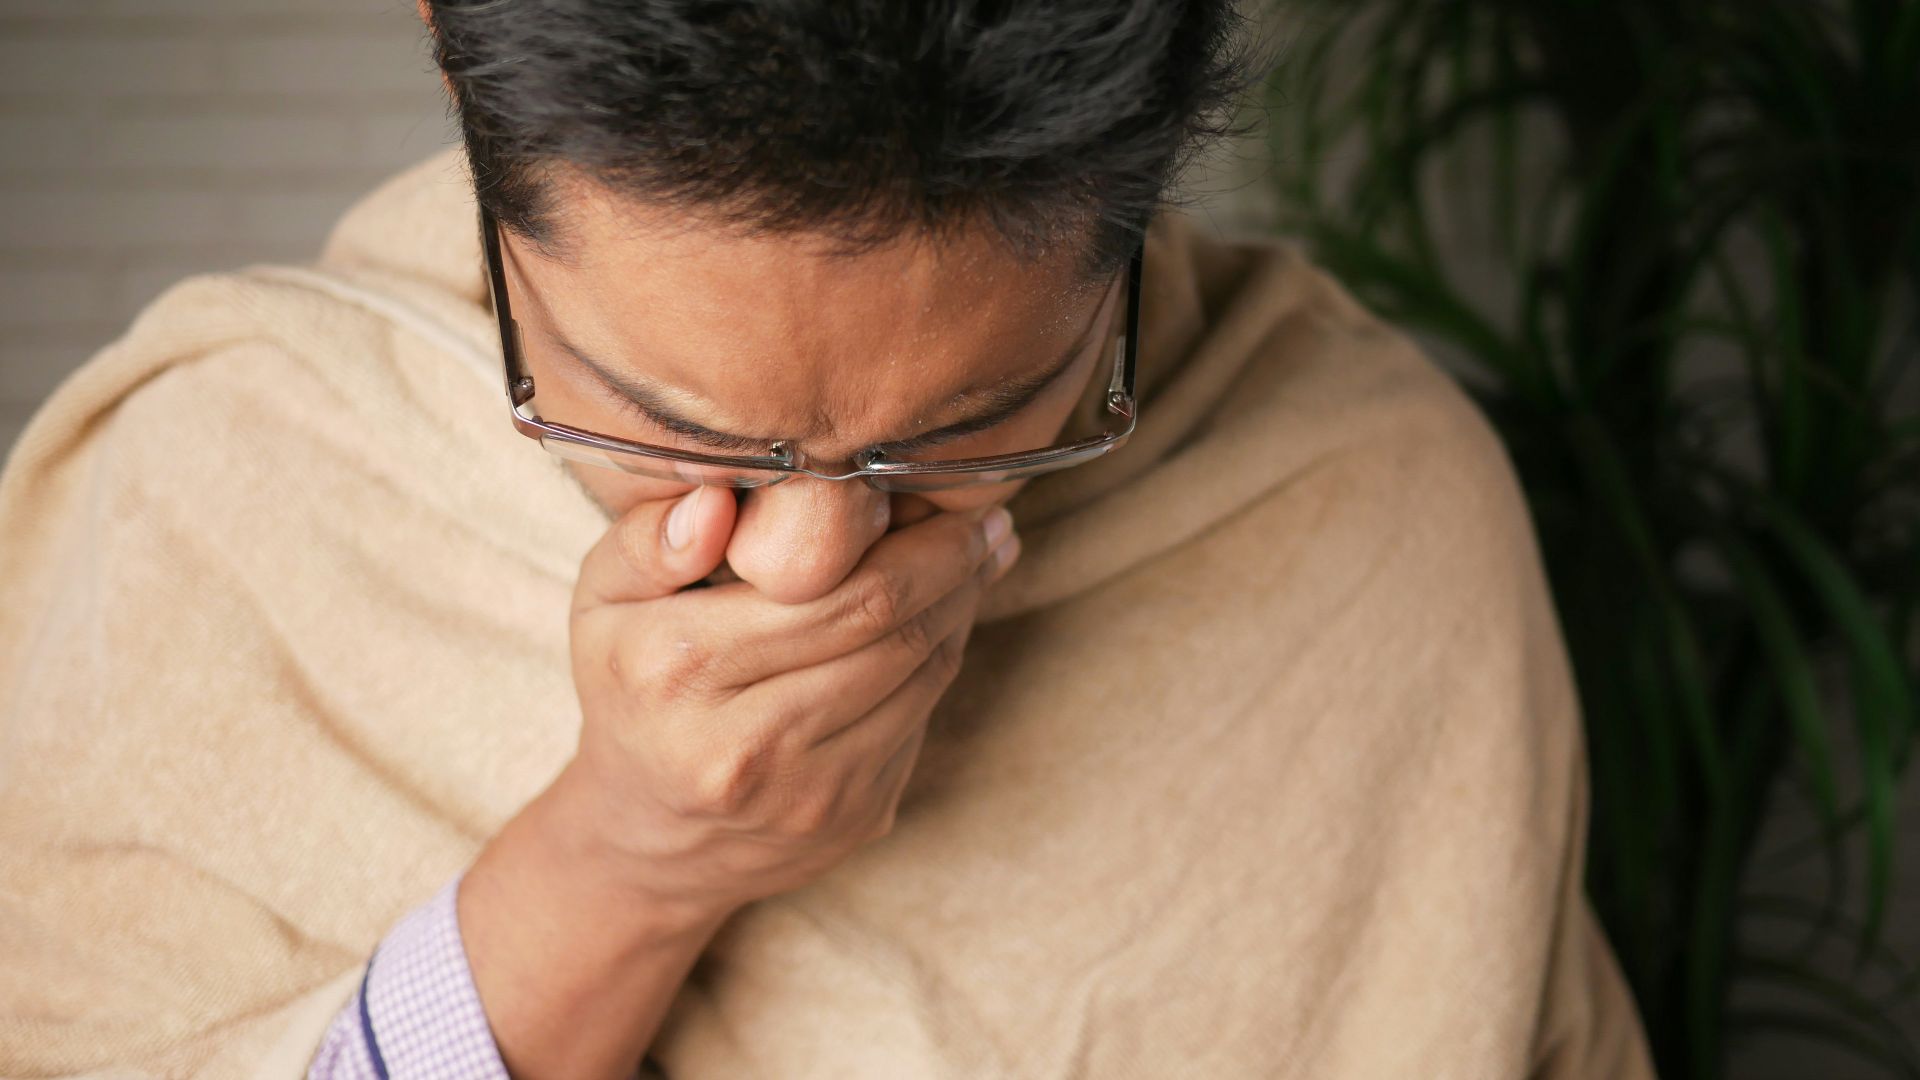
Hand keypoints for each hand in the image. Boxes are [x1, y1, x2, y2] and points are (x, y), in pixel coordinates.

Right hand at [555, 485, 1019, 927]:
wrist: (647, 839)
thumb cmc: (632, 689)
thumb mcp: (602, 603)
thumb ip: (648, 541)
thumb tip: (718, 501)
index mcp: (680, 669)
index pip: (832, 591)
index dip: (909, 539)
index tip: (940, 490)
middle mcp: (745, 742)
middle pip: (890, 630)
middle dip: (952, 564)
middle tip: (985, 518)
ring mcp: (807, 791)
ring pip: (922, 674)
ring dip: (963, 606)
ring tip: (980, 555)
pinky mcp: (853, 817)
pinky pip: (923, 717)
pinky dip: (944, 657)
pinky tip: (950, 615)